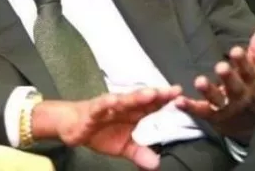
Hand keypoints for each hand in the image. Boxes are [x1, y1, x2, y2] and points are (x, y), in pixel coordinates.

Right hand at [33, 86, 181, 169]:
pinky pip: (101, 106)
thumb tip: (157, 164)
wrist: (72, 125)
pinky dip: (107, 102)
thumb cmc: (99, 131)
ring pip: (124, 100)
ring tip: (151, 93)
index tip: (182, 98)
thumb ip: (139, 153)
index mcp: (132, 113)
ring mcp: (108, 106)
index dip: (166, 103)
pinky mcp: (93, 110)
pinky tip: (114, 100)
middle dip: (157, 95)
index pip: (152, 107)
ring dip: (137, 96)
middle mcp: (123, 106)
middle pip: (142, 100)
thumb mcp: (123, 146)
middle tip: (173, 92)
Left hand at [175, 26, 254, 143]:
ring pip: (216, 100)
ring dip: (208, 91)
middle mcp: (239, 95)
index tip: (236, 50)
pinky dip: (189, 106)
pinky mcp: (211, 115)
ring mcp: (225, 107)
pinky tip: (178, 100)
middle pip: (234, 87)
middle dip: (228, 77)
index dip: (242, 61)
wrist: (249, 124)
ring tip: (199, 81)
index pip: (248, 71)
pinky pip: (199, 111)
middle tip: (221, 67)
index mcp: (250, 82)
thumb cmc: (250, 89)